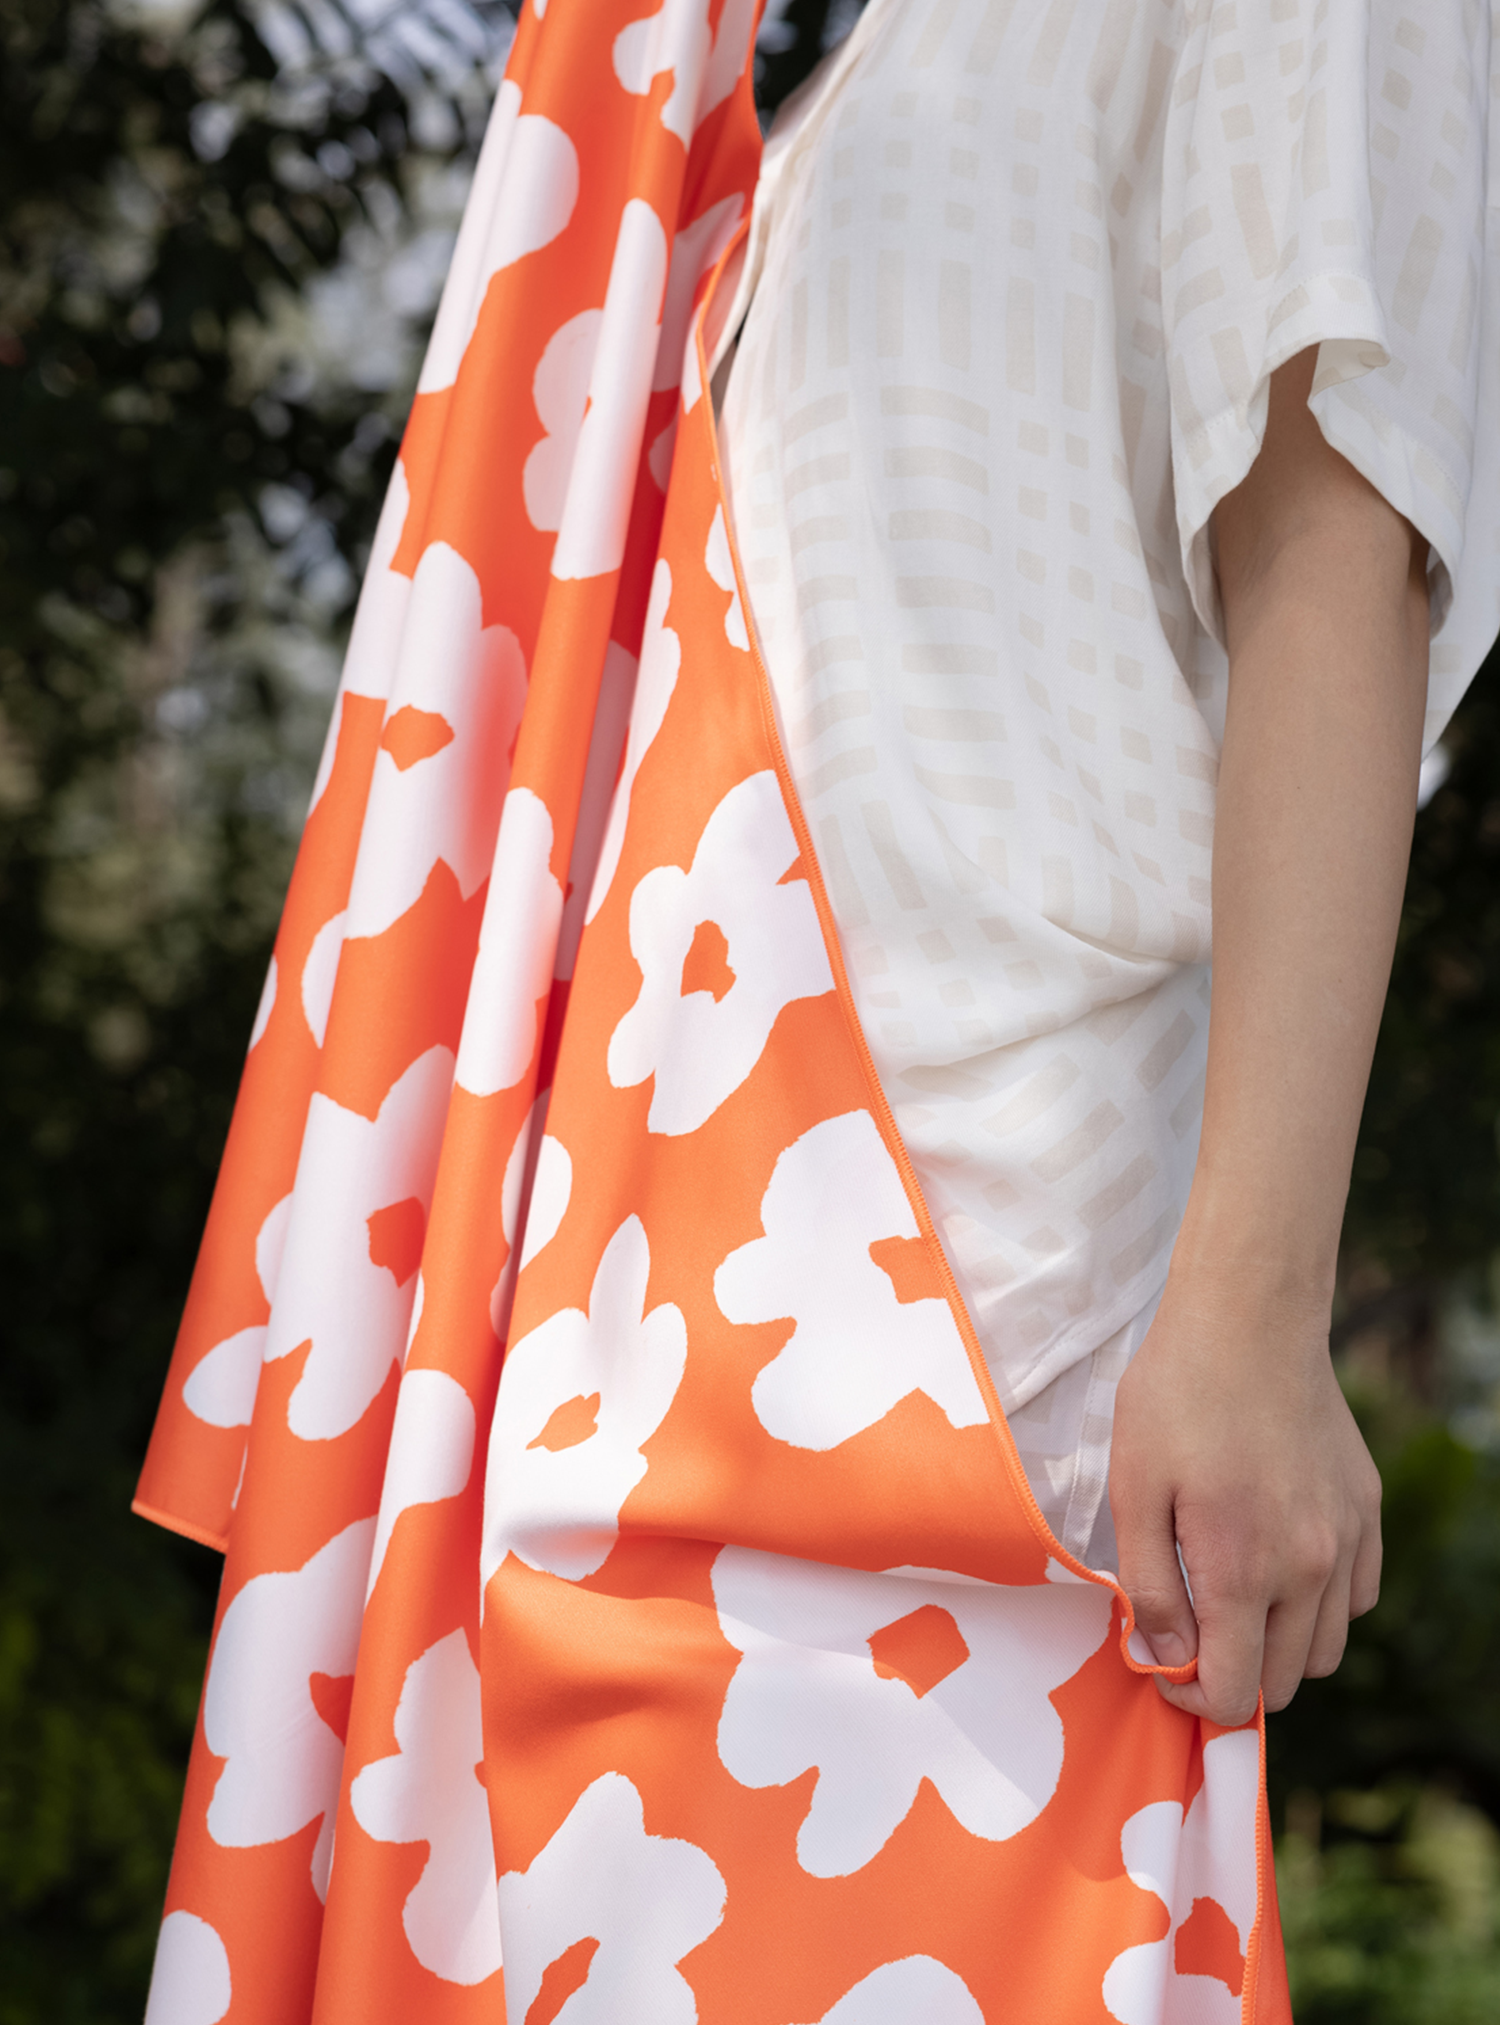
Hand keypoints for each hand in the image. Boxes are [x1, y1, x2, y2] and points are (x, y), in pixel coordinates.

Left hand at [1109, 1267, 1382, 1726]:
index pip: (1233, 1694)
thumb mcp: (1134, 1491)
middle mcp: (1309, 1568)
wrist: (1248, 1320)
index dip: (1190, 1699)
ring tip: (1232, 1603)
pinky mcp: (1366, 1510)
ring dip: (1278, 1648)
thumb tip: (1166, 1657)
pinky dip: (1321, 1607)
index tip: (1162, 1666)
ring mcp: (1347, 1540)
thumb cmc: (1176, 1398)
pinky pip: (1357, 1599)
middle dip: (1232, 1679)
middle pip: (1281, 1683)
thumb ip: (1151, 1588)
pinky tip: (1278, 1567)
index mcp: (1243, 1570)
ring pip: (1325, 1649)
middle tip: (1190, 1636)